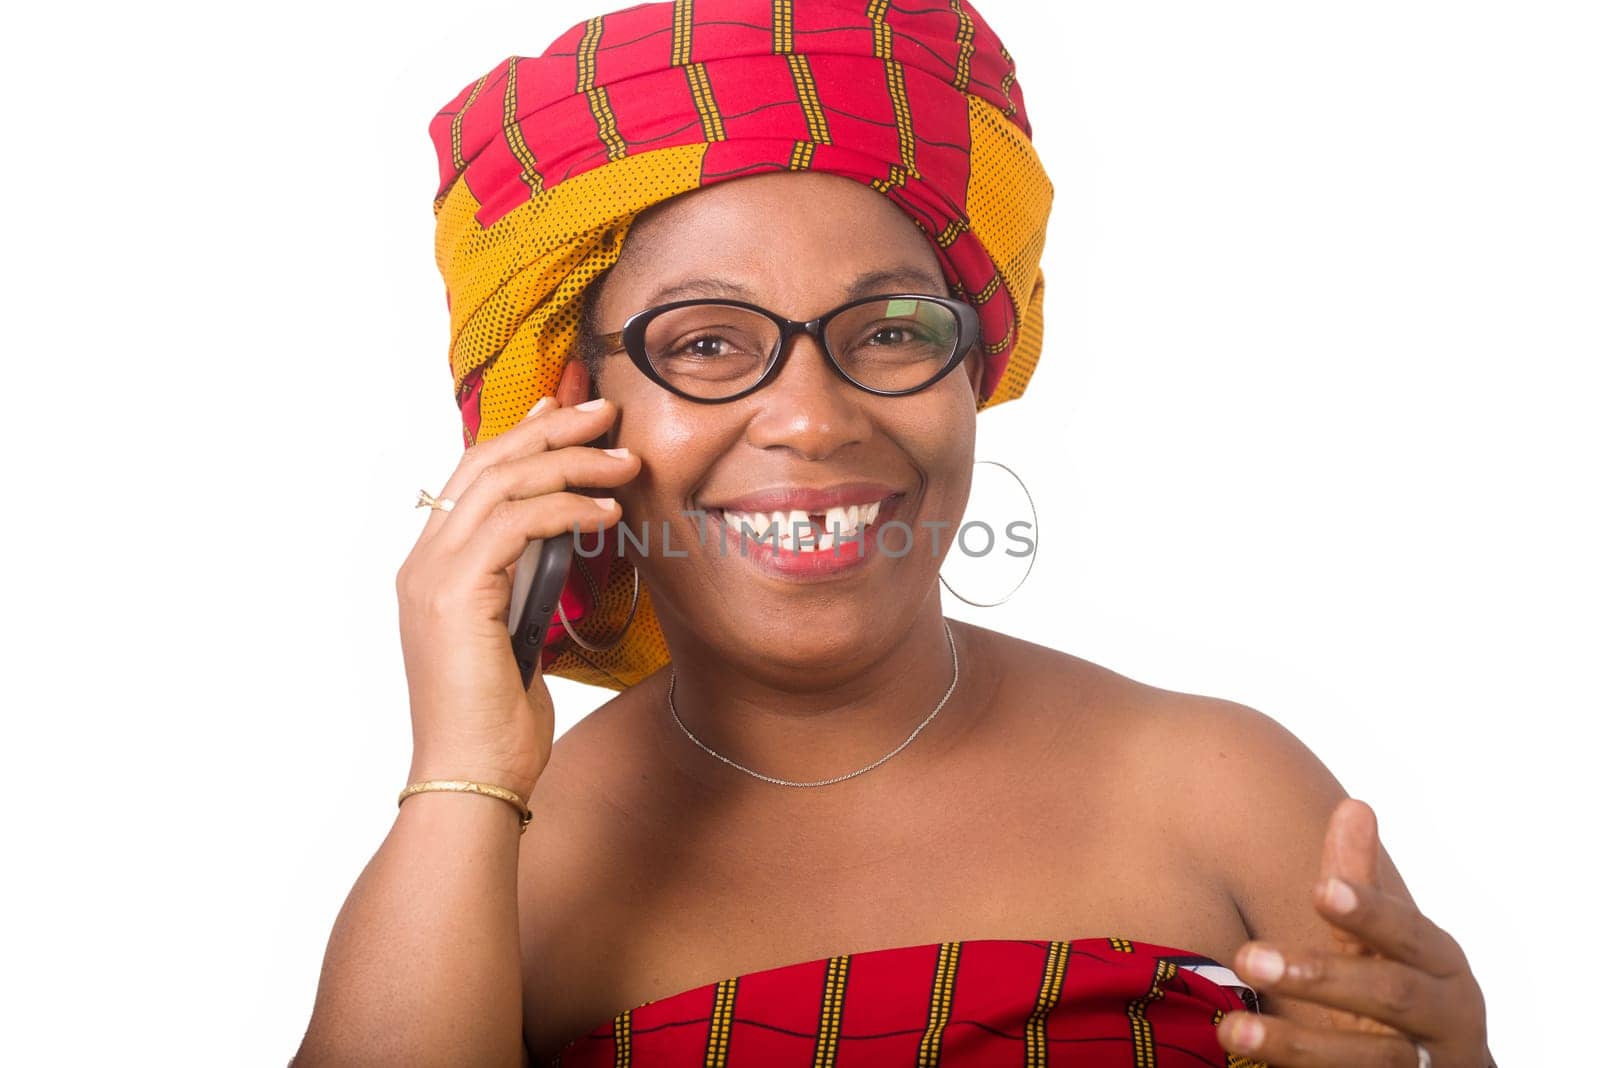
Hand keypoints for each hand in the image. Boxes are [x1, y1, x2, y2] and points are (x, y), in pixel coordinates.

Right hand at [394, 363, 637, 800]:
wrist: (470, 780)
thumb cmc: (498, 723)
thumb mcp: (517, 637)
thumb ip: (525, 586)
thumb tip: (561, 548)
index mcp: (432, 569)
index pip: (475, 477)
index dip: (523, 436)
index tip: (569, 409)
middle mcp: (422, 562)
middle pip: (486, 463)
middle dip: (549, 428)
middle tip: (606, 410)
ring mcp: (431, 576)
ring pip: (502, 483)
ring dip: (569, 462)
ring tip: (625, 459)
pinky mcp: (453, 594)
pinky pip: (515, 523)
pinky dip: (565, 508)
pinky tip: (605, 512)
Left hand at [1217, 799, 1490, 1066]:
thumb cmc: (1399, 998)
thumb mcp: (1385, 943)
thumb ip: (1360, 883)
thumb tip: (1354, 805)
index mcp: (1442, 969)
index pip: (1410, 935)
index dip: (1371, 913)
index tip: (1322, 889)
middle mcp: (1447, 1023)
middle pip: (1392, 997)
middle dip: (1322, 978)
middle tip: (1249, 956)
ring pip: (1369, 1061)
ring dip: (1296, 1045)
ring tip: (1231, 1027)